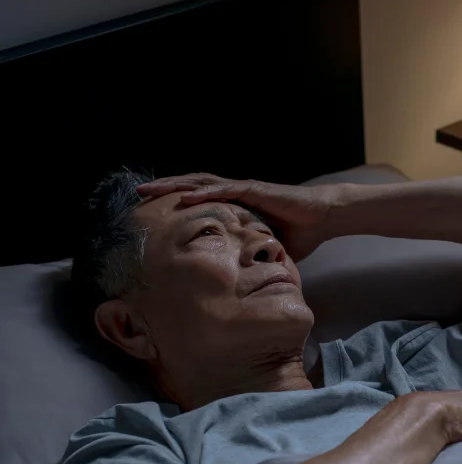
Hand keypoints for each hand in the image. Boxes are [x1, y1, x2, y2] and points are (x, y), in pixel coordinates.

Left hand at [137, 173, 335, 260]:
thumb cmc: (299, 232)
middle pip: (193, 186)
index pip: (198, 199)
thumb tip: (238, 281)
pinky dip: (205, 192)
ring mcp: (244, 188)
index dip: (174, 201)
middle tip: (137, 194)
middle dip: (165, 189)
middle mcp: (235, 192)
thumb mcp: (265, 248)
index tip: (151, 209)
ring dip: (176, 186)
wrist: (323, 217)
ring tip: (152, 189)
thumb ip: (250, 256)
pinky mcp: (256, 190)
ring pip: (202, 183)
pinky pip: (226, 189)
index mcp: (235, 204)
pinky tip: (187, 196)